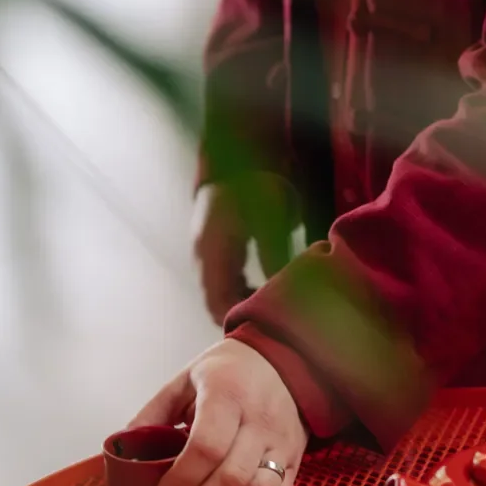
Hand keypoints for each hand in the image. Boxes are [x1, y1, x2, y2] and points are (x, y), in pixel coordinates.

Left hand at [130, 339, 307, 485]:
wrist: (283, 363)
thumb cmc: (230, 372)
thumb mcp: (186, 379)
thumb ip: (153, 413)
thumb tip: (122, 449)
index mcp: (228, 393)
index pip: (206, 448)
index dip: (180, 480)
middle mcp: (260, 420)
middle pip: (230, 479)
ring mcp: (282, 443)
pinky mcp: (295, 461)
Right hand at [194, 178, 294, 326]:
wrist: (233, 160)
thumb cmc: (252, 187)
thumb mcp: (268, 221)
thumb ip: (273, 257)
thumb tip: (282, 291)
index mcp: (212, 252)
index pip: (216, 301)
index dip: (236, 318)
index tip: (262, 325)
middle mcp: (203, 258)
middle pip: (215, 302)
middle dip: (241, 314)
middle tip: (271, 318)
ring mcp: (206, 256)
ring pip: (219, 294)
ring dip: (241, 302)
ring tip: (270, 304)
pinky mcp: (213, 252)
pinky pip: (223, 282)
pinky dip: (240, 291)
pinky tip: (262, 288)